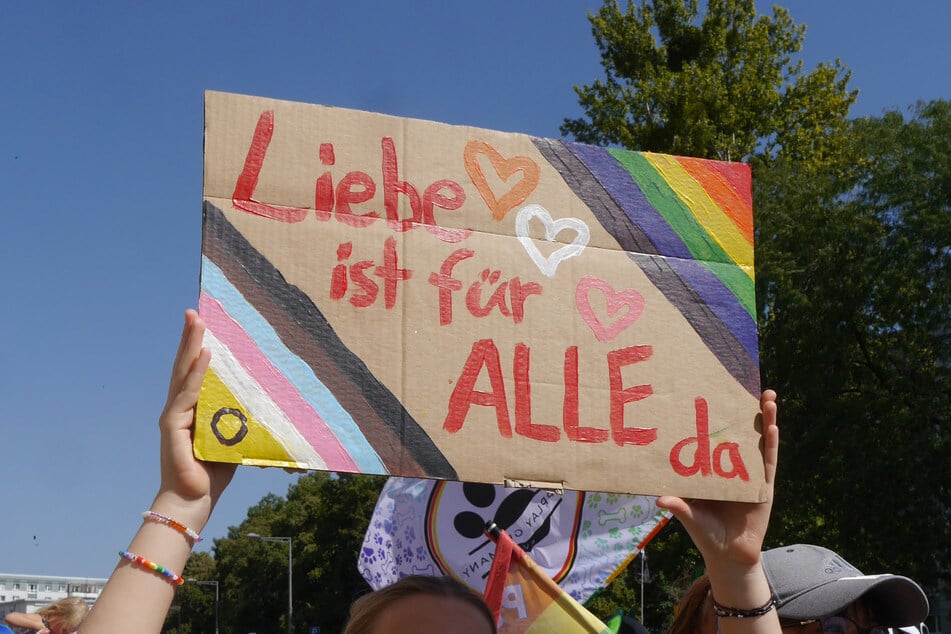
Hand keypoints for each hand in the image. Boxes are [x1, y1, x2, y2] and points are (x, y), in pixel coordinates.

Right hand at [155, 309, 235, 525]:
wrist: (195, 499)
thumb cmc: (216, 470)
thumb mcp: (234, 436)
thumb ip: (242, 418)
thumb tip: (272, 404)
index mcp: (192, 407)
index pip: (193, 371)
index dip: (196, 347)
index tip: (203, 322)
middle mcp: (179, 406)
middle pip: (184, 365)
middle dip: (190, 337)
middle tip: (193, 311)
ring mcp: (173, 415)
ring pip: (184, 373)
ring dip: (191, 346)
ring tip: (197, 322)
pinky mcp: (172, 426)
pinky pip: (188, 394)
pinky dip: (197, 374)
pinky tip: (205, 356)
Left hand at [657, 390, 778, 574]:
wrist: (728, 555)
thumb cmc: (705, 532)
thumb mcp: (689, 515)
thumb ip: (679, 506)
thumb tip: (659, 499)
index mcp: (714, 467)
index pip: (717, 436)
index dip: (720, 415)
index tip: (718, 391)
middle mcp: (734, 466)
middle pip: (743, 432)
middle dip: (748, 409)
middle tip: (752, 385)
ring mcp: (751, 474)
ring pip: (760, 442)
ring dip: (765, 420)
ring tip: (768, 398)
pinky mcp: (765, 486)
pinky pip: (769, 462)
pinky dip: (771, 444)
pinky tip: (773, 426)